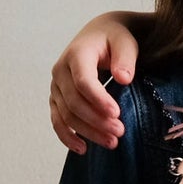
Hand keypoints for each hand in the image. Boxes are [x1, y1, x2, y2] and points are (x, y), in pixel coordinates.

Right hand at [50, 12, 142, 153]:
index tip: (117, 113)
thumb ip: (125, 58)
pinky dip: (67, 135)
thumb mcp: (125, 42)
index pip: (83, 81)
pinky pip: (57, 120)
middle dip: (96, 120)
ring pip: (66, 114)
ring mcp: (57, 86)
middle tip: (120, 132)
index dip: (98, 99)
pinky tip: (82, 148)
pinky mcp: (58, 98)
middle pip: (74, 102)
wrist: (100, 35)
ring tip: (111, 142)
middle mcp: (61, 71)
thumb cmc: (115, 39)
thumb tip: (124, 77)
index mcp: (77, 54)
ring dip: (87, 131)